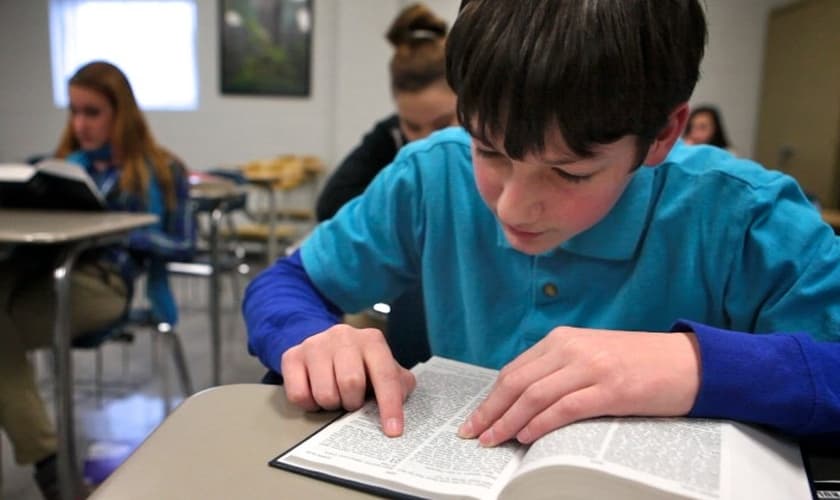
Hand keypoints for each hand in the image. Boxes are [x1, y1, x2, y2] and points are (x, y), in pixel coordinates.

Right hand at [281, 324, 416, 436]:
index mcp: (372, 340)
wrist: (325, 346)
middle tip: (351, 402)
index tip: (393, 431)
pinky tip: (316, 393)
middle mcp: (343, 336)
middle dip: (352, 402)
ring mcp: (315, 344)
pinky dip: (310, 404)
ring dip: (332, 404)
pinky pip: (299, 395)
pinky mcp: (292, 356)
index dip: (389, 405)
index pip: (384, 375)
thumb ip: (398, 384)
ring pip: (324, 392)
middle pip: (350, 383)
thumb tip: (401, 403)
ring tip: (335, 396)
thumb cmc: (359, 364)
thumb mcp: (383, 369)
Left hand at [458, 327, 700, 445]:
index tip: (475, 419)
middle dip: (490, 412)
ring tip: (493, 441)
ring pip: (534, 396)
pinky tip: (526, 437)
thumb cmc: (640, 364)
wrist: (690, 362)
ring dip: (508, 422)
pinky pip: (564, 408)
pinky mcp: (610, 389)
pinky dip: (540, 423)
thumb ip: (558, 371)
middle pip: (516, 383)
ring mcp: (591, 367)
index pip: (514, 371)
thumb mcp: (591, 356)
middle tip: (472, 435)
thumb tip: (521, 403)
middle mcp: (572, 348)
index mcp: (563, 339)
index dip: (491, 398)